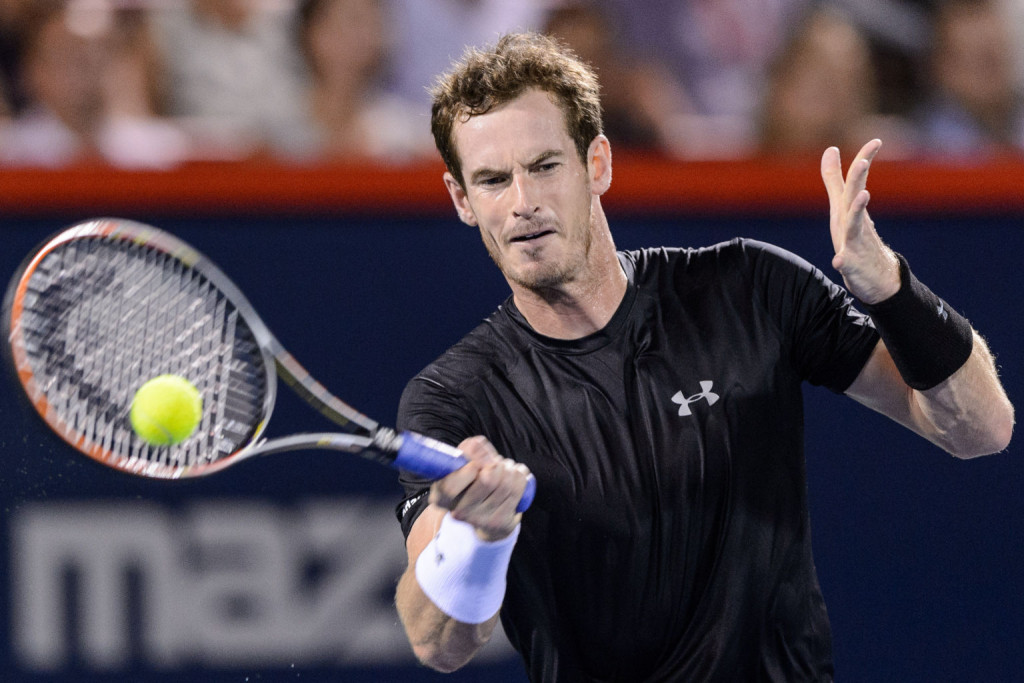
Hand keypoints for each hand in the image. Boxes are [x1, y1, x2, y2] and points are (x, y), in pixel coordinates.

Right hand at [429, 436, 530, 541]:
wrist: (487, 512)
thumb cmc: (472, 479)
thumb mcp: (463, 463)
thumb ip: (468, 451)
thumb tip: (476, 445)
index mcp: (441, 497)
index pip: (451, 487)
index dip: (469, 469)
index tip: (477, 463)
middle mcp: (459, 512)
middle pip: (487, 480)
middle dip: (496, 463)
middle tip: (495, 462)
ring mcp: (481, 520)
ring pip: (506, 483)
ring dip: (509, 468)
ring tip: (505, 468)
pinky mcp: (500, 523)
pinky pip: (517, 489)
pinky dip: (520, 475)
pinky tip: (515, 476)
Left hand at [820, 139, 899, 303]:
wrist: (877, 278)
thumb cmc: (857, 238)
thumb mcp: (841, 206)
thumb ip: (834, 179)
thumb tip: (831, 149)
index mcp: (849, 209)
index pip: (856, 182)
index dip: (864, 160)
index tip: (877, 141)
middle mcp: (855, 223)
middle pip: (853, 199)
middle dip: (858, 179)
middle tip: (863, 161)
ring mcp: (855, 245)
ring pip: (854, 228)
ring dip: (857, 211)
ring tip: (863, 195)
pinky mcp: (852, 267)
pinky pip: (847, 264)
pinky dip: (843, 261)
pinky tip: (838, 261)